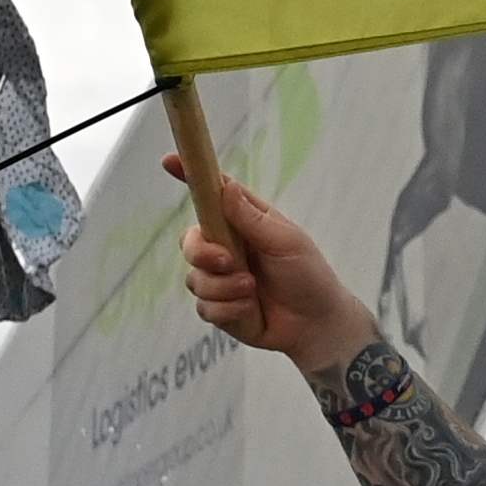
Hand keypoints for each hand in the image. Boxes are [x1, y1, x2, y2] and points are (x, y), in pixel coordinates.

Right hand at [176, 169, 380, 370]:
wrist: (316, 324)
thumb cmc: (308, 275)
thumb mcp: (286, 241)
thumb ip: (251, 218)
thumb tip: (226, 187)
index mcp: (243, 223)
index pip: (211, 195)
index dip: (190, 176)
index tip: (169, 161)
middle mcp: (226, 248)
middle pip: (189, 242)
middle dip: (202, 254)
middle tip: (229, 262)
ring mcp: (220, 279)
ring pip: (195, 279)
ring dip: (225, 288)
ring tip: (253, 290)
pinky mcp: (219, 308)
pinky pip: (205, 307)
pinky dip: (230, 310)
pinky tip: (251, 310)